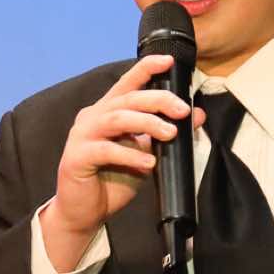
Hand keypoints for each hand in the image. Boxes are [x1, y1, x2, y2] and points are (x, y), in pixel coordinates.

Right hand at [40, 54, 202, 270]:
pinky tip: (148, 163)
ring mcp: (81, 136)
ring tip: (170, 133)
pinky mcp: (76, 158)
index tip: (169, 60)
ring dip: (146, 123)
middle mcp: (92, 117)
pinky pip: (106, 150)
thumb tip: (197, 114)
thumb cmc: (113, 179)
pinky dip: (130, 155)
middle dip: (158, 100)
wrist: (84, 213)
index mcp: (106, 111)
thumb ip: (165, 133)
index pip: (127, 83)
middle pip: (127, 98)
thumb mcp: (146, 154)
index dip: (146, 68)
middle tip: (183, 110)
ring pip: (116, 118)